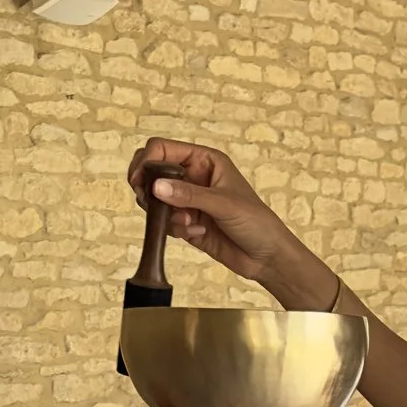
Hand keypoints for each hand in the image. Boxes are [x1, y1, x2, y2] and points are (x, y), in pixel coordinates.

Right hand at [125, 138, 327, 303]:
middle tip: (149, 201)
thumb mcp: (224, 204)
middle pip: (152, 171)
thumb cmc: (256, 221)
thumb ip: (189, 195)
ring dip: (165, 213)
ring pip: (154, 199)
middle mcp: (193, 177)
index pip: (163, 149)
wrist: (266, 257)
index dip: (147, 160)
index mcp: (204, 160)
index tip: (140, 181)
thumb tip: (156, 187)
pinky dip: (175, 228)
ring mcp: (187, 200)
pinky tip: (198, 232)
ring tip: (188, 222)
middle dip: (147, 187)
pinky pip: (165, 221)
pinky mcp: (185, 222)